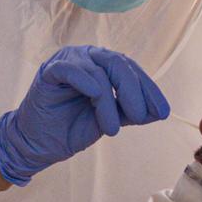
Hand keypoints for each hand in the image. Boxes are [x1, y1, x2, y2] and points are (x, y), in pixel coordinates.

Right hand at [0, 46, 168, 185]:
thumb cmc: (73, 127)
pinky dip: (86, 82)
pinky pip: (71, 70)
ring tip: (112, 128)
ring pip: (98, 70)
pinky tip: (95, 97)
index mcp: (104, 64)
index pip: (132, 70)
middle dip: (134, 91)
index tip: (162, 112)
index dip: (149, 89)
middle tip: (140, 117)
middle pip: (118, 64)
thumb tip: (160, 111)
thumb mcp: (110, 120)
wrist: (39, 144)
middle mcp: (88, 57)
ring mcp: (68, 61)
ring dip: (110, 102)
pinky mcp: (50, 71)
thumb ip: (131, 112)